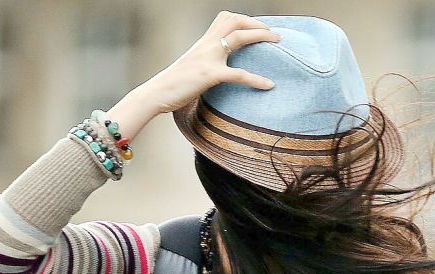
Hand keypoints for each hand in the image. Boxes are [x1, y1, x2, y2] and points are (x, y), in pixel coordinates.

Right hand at [106, 11, 279, 142]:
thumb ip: (205, 65)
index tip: (258, 29)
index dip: (244, 20)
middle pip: (234, 20)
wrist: (155, 94)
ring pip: (238, 37)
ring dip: (261, 36)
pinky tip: (268, 85)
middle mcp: (206, 45)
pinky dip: (256, 79)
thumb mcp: (191, 69)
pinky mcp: (209, 75)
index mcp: (202, 43)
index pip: (225, 19)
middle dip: (256, 24)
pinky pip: (238, 74)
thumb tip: (218, 73)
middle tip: (273, 35)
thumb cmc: (172, 86)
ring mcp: (208, 58)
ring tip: (278, 43)